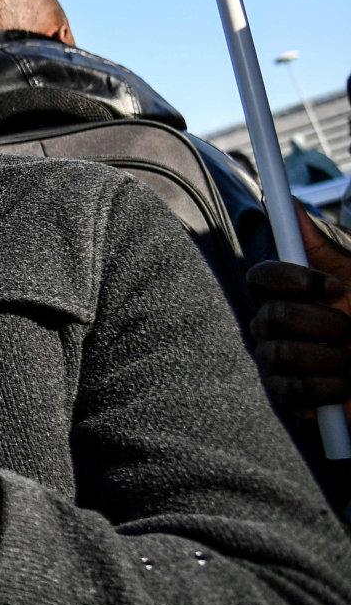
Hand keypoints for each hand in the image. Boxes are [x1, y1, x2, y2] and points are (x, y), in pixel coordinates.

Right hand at [247, 206, 350, 413]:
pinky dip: (328, 390)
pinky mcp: (286, 398)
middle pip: (271, 318)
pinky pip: (291, 392)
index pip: (261, 277)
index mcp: (289, 295)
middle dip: (323, 326)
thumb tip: (289, 205)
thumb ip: (319, 246)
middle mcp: (275, 326)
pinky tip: (345, 387)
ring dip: (330, 360)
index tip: (336, 289)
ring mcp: (276, 363)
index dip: (294, 282)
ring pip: (279, 355)